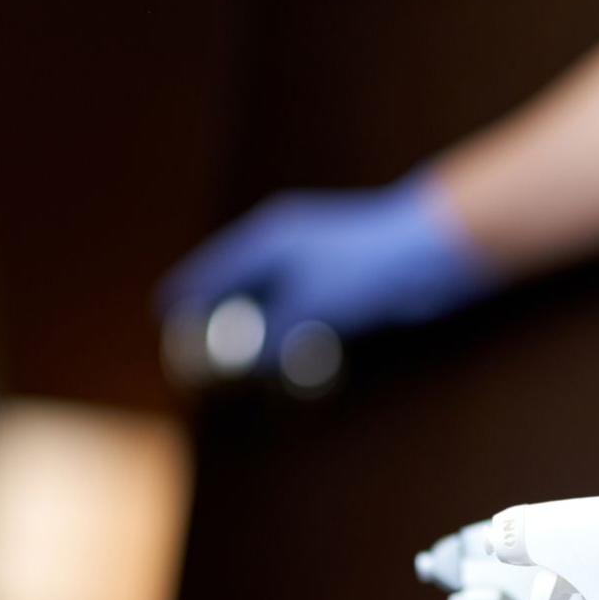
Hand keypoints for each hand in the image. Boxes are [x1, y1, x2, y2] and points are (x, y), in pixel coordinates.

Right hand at [157, 170, 490, 365]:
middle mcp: (289, 247)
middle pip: (240, 285)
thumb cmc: (369, 269)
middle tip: (193, 347)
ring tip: (233, 360)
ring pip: (274, 301)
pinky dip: (290, 333)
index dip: (188, 294)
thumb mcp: (310, 306)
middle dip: (218, 316)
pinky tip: (286, 356)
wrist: (435, 253)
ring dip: (256, 330)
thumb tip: (240, 359)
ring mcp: (318, 264)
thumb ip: (271, 333)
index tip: (162, 315)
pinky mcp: (346, 285)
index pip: (214, 269)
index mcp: (270, 240)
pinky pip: (304, 312)